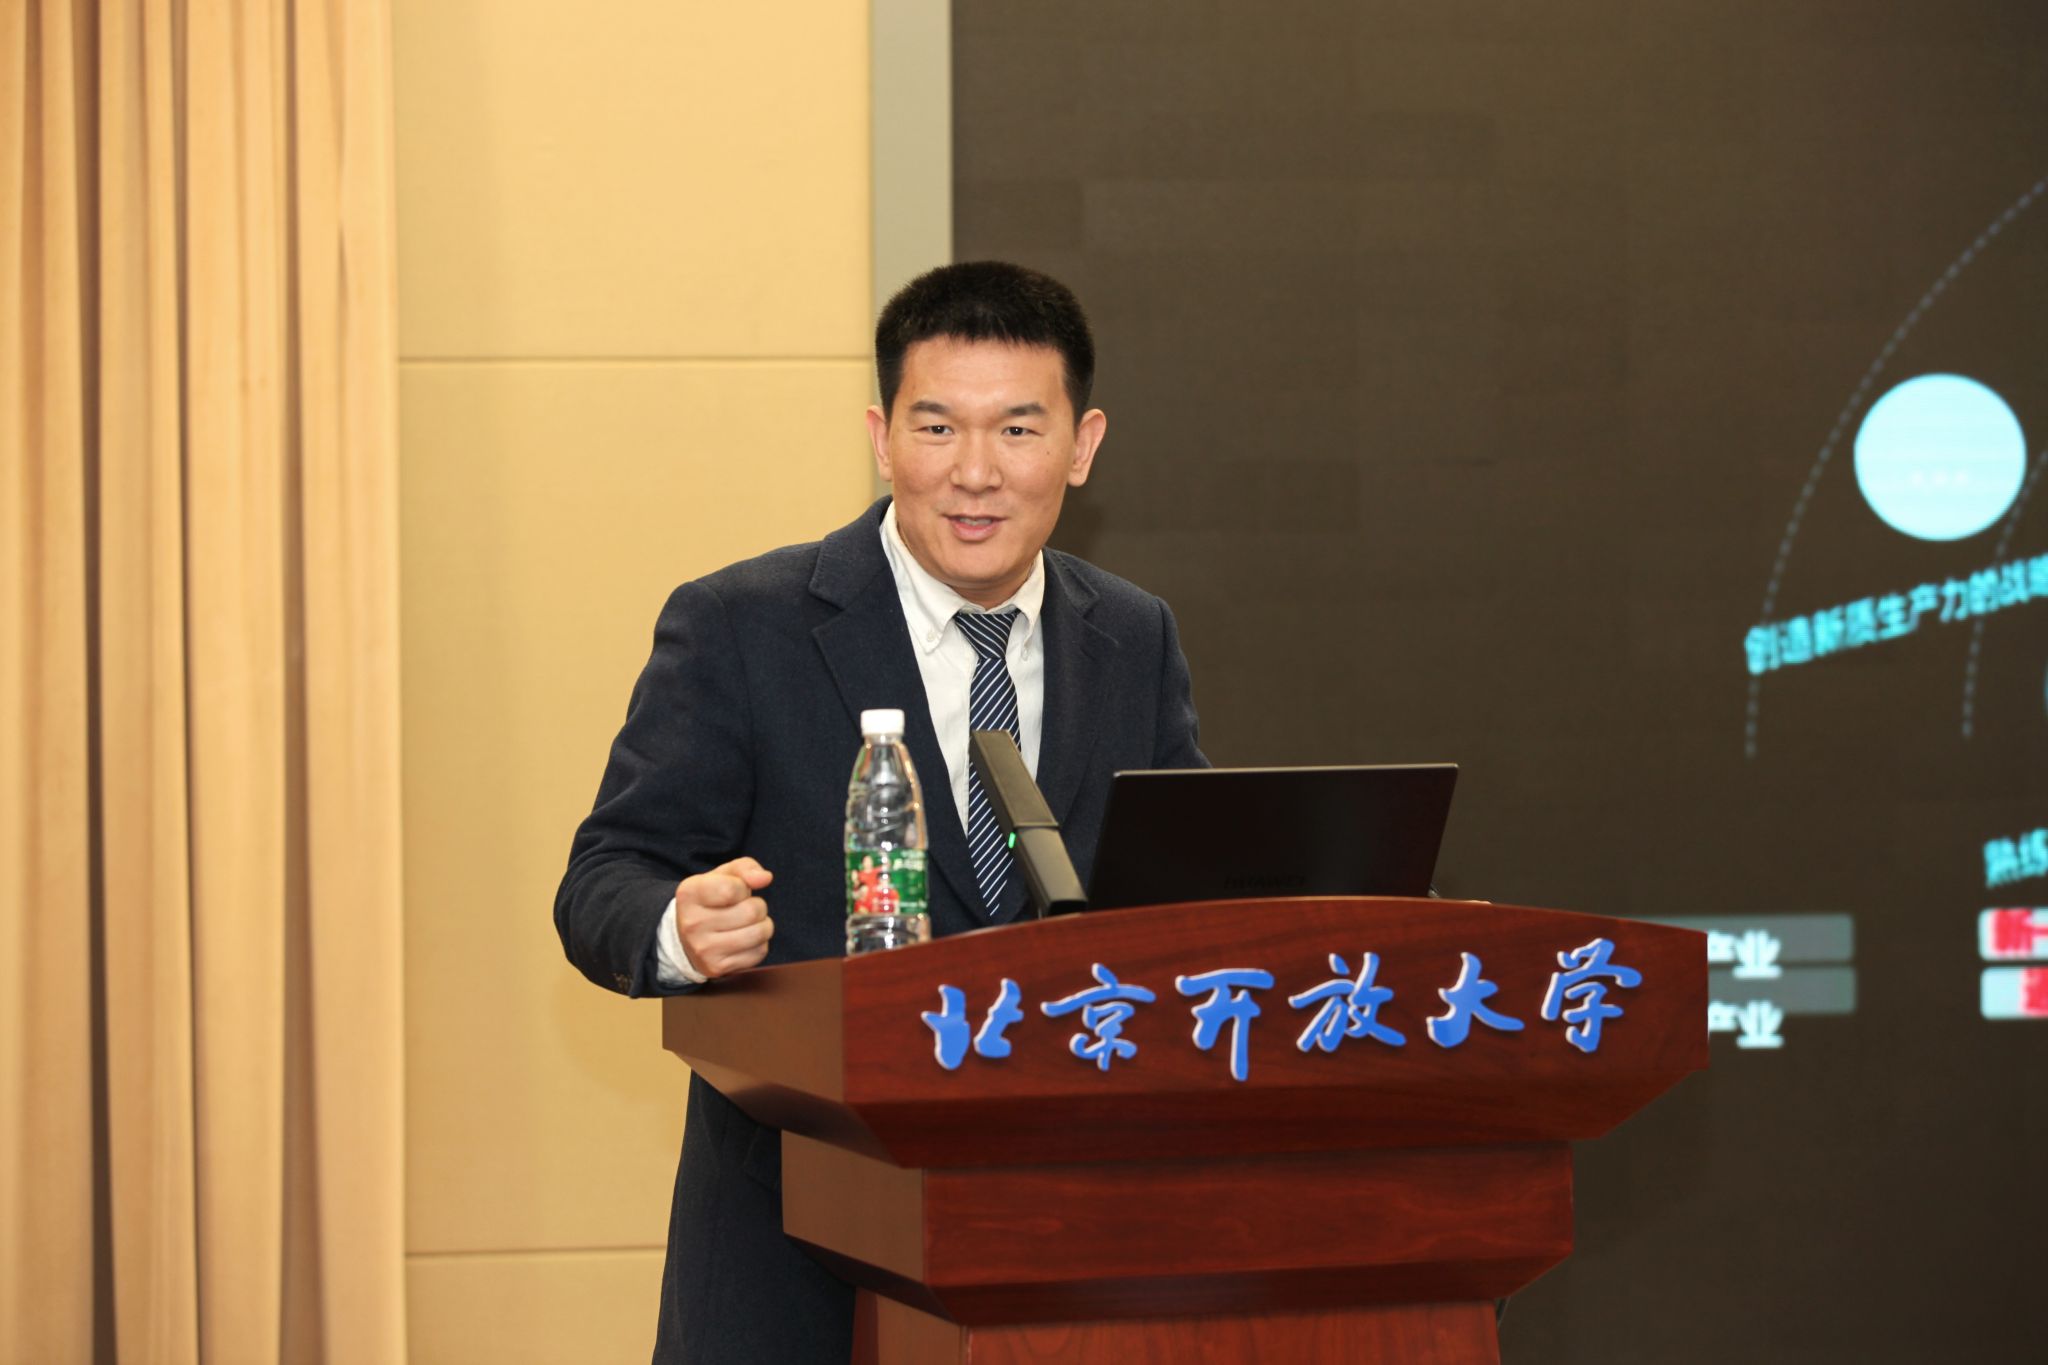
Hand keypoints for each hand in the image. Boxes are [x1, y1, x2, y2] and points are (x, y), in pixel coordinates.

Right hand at [675, 857, 774, 978]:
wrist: (685, 938)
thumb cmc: (710, 900)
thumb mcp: (722, 876)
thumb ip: (745, 868)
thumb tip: (765, 878)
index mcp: (689, 894)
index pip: (732, 888)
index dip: (743, 887)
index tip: (736, 890)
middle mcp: (692, 923)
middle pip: (751, 911)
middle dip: (758, 906)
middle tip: (745, 908)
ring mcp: (703, 949)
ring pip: (759, 933)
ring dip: (763, 925)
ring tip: (749, 923)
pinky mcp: (717, 968)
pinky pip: (759, 953)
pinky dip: (759, 944)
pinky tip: (744, 940)